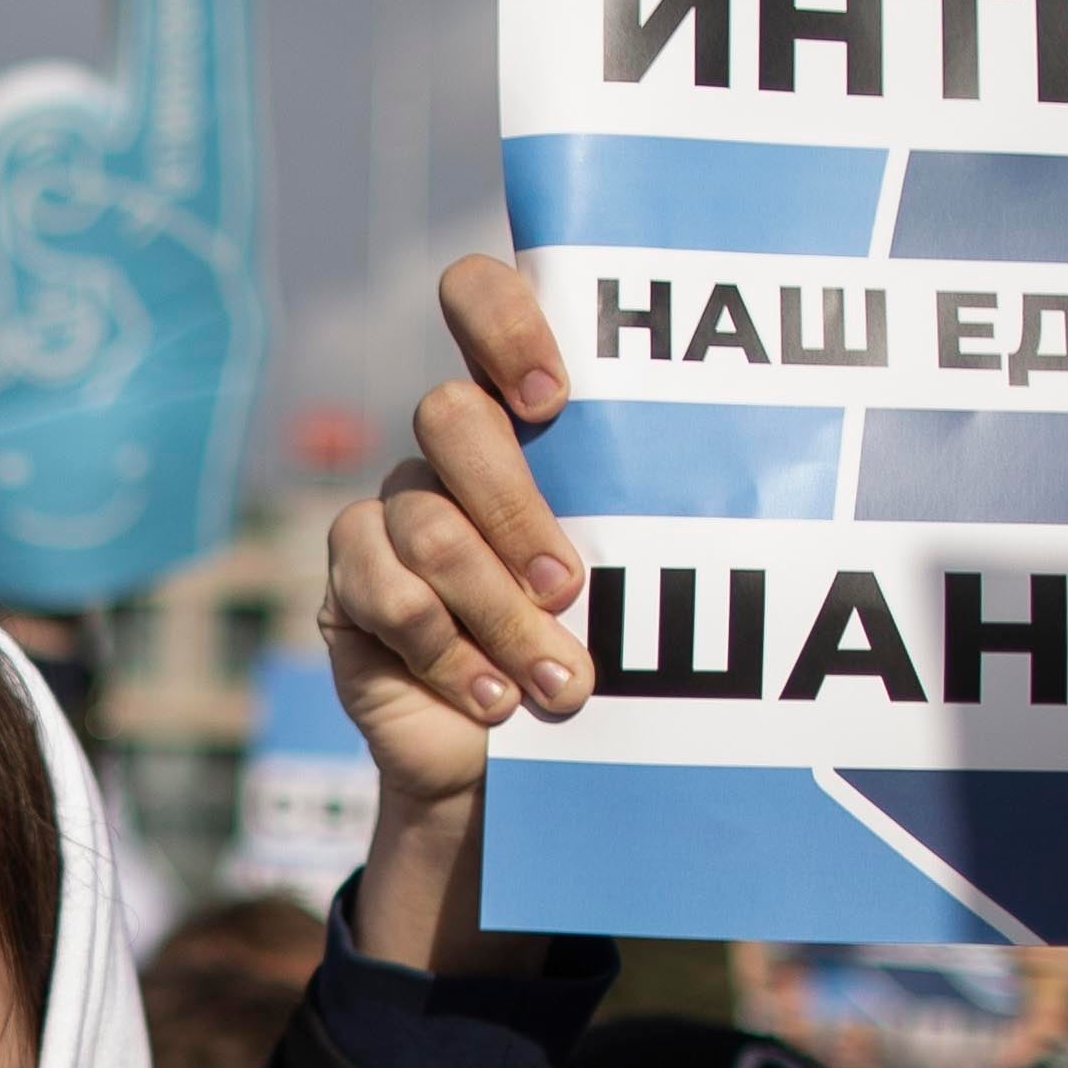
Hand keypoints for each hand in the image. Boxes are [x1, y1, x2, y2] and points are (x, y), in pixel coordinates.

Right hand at [319, 254, 589, 969]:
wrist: (514, 768)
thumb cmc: (595, 655)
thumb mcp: (635, 582)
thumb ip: (644, 526)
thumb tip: (719, 508)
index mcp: (518, 414)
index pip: (480, 298)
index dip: (502, 322)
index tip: (554, 397)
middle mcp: (447, 452)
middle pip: (449, 416)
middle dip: (516, 513)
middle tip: (570, 589)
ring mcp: (389, 513)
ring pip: (429, 524)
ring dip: (501, 616)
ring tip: (556, 682)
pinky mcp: (348, 582)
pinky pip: (383, 590)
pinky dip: (448, 652)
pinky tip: (491, 697)